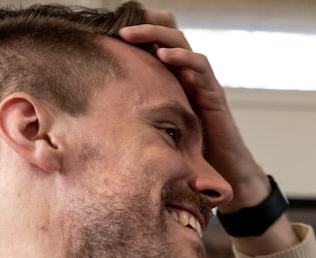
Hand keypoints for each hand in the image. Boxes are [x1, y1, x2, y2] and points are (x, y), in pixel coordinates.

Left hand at [118, 11, 268, 209]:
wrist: (221, 174)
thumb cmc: (185, 154)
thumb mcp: (152, 129)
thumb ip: (135, 115)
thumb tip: (95, 111)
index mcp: (171, 79)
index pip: (155, 43)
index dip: (137, 32)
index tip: (109, 31)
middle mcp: (186, 75)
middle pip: (166, 35)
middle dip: (142, 26)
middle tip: (116, 28)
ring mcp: (201, 82)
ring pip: (181, 42)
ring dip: (155, 34)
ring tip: (129, 34)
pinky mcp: (214, 92)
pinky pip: (200, 65)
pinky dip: (183, 56)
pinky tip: (164, 55)